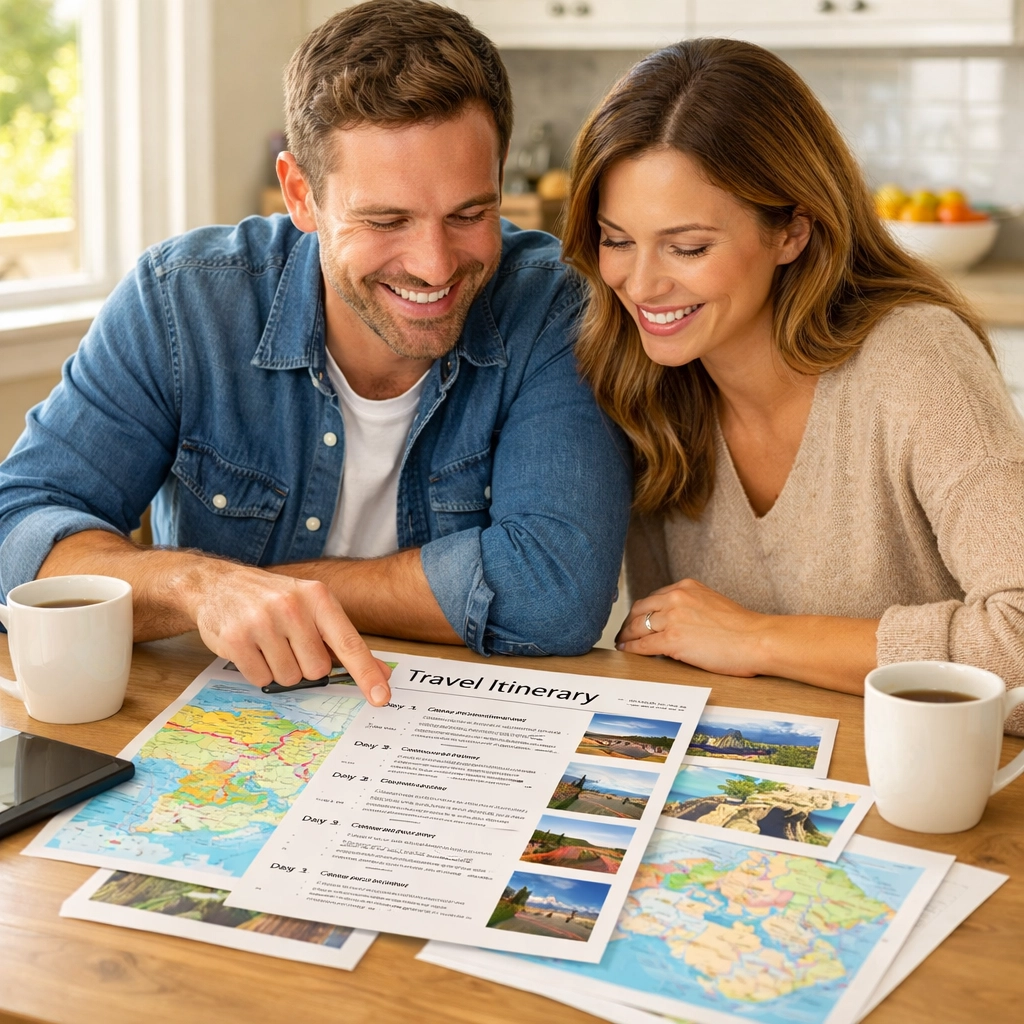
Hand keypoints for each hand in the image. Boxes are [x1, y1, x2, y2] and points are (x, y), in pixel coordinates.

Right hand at [182, 560, 391, 704]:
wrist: (219, 584)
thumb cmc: (274, 600)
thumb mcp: (312, 607)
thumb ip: (344, 642)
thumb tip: (381, 674)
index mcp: (318, 597)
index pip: (348, 643)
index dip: (366, 673)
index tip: (381, 697)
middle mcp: (292, 607)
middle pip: (317, 670)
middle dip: (304, 665)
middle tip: (288, 643)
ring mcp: (262, 622)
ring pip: (289, 678)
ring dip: (280, 669)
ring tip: (267, 643)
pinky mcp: (236, 639)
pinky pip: (261, 679)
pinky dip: (258, 671)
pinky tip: (251, 648)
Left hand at [616, 578, 768, 676]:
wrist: (756, 639)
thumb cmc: (742, 628)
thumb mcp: (711, 603)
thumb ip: (691, 607)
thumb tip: (675, 621)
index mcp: (686, 587)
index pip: (653, 598)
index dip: (641, 611)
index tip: (636, 619)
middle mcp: (676, 598)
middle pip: (640, 609)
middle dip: (628, 622)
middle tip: (623, 633)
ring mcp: (672, 618)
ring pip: (637, 626)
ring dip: (626, 636)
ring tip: (622, 643)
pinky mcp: (672, 640)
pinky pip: (642, 644)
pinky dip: (632, 649)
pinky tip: (628, 652)